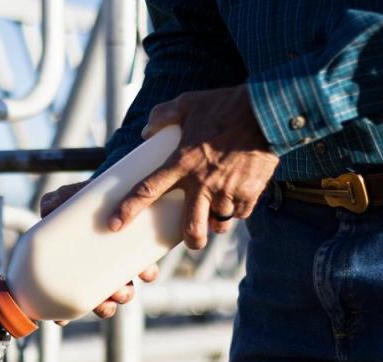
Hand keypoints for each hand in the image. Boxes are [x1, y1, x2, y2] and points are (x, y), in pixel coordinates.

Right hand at [39, 181, 158, 322]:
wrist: (117, 187)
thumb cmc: (84, 199)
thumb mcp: (66, 200)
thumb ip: (53, 204)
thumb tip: (45, 210)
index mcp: (75, 264)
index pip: (67, 294)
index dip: (64, 313)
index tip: (62, 320)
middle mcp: (96, 270)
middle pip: (98, 300)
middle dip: (103, 307)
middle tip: (106, 303)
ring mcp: (118, 264)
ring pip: (121, 290)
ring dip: (124, 296)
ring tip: (125, 290)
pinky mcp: (140, 253)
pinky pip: (145, 271)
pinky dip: (147, 274)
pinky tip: (148, 273)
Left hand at [109, 85, 279, 247]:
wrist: (268, 110)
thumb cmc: (226, 105)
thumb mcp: (189, 102)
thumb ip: (163, 115)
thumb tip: (146, 132)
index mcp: (181, 163)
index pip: (147, 190)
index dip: (127, 210)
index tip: (114, 225)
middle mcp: (202, 182)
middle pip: (190, 227)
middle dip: (191, 239)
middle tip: (192, 239)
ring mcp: (227, 190)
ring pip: (218, 222)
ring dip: (217, 222)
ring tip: (218, 215)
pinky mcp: (250, 192)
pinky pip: (240, 213)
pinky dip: (237, 211)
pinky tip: (237, 199)